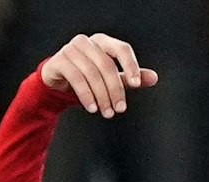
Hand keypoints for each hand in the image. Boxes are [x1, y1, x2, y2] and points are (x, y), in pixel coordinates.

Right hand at [40, 33, 156, 117]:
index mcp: (102, 41)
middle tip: (119, 109)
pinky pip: (76, 78)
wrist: (54, 82)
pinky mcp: (58, 61)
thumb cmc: (85, 78)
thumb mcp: (109, 78)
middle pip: (106, 65)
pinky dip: (86, 95)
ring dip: (101, 96)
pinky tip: (92, 108)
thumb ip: (129, 77)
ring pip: (91, 73)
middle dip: (115, 89)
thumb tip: (154, 78)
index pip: (122, 49)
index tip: (137, 85)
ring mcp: (70, 49)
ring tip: (107, 112)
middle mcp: (86, 42)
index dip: (130, 66)